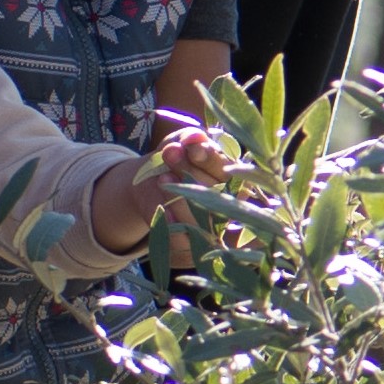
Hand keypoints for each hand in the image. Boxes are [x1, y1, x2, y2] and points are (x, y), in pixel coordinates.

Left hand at [93, 123, 232, 260]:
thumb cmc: (174, 157)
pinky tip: (165, 210)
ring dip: (181, 196)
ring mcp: (213, 227)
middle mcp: (230, 204)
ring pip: (203, 217)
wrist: (149, 181)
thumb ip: (189, 139)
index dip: (210, 158)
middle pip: (215, 191)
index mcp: (234, 177)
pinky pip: (186, 240)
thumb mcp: (180, 142)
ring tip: (162, 177)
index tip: (190, 147)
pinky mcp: (194, 246)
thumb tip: (194, 137)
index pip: (228, 169)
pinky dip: (174, 225)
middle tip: (170, 154)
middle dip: (190, 170)